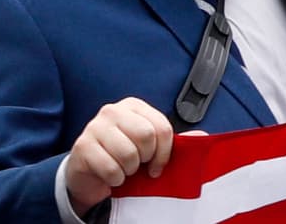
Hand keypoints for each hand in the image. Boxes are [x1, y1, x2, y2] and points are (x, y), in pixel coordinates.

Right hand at [64, 97, 174, 216]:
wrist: (90, 172)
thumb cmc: (122, 156)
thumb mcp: (150, 147)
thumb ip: (174, 142)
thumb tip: (203, 137)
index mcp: (134, 106)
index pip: (162, 127)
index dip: (164, 152)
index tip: (158, 164)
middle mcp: (113, 111)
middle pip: (146, 136)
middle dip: (145, 158)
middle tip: (138, 165)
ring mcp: (95, 126)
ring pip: (128, 154)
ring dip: (129, 171)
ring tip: (123, 169)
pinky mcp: (82, 146)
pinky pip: (111, 169)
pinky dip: (115, 179)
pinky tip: (111, 175)